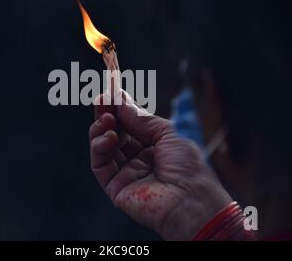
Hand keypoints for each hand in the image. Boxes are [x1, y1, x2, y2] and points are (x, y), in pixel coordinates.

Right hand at [89, 91, 231, 239]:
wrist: (192, 200)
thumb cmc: (189, 167)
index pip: (130, 124)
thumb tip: (121, 102)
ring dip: (101, 128)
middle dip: (106, 114)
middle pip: (115, 132)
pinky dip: (99, 147)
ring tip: (106, 118)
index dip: (120, 108)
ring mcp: (126, 173)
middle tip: (101, 99)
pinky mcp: (115, 186)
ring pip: (103, 147)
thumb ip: (142, 119)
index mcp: (154, 146)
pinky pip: (100, 164)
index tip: (111, 91)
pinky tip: (109, 136)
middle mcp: (138, 159)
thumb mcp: (168, 133)